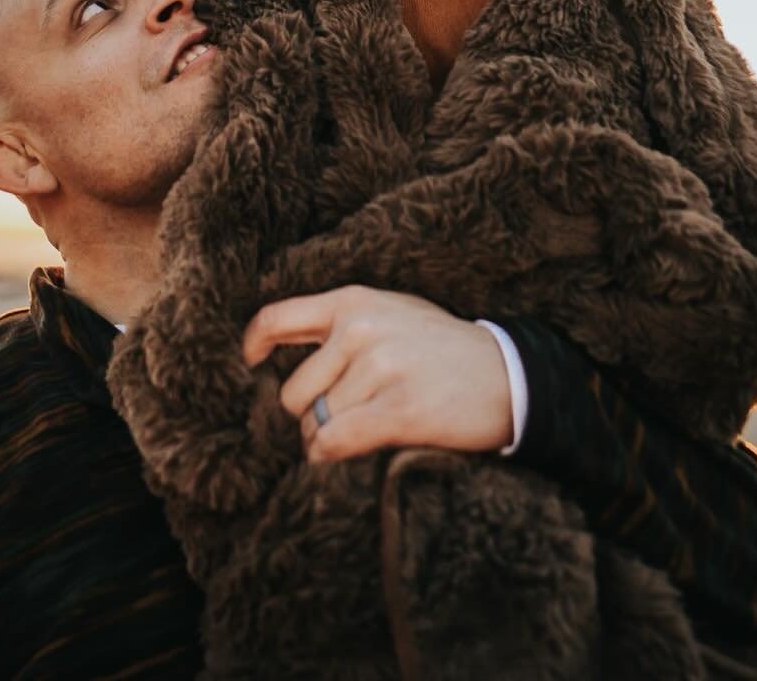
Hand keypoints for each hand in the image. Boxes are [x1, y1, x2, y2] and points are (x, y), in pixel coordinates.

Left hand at [242, 285, 512, 463]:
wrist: (506, 373)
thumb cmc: (440, 347)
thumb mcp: (390, 312)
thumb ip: (339, 325)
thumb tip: (276, 348)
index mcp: (353, 301)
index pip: (276, 318)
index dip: (252, 346)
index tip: (250, 367)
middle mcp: (360, 328)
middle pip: (294, 392)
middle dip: (307, 416)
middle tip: (335, 420)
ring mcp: (380, 367)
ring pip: (316, 423)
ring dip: (325, 439)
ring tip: (356, 433)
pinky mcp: (399, 408)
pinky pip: (336, 441)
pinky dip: (330, 456)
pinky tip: (342, 454)